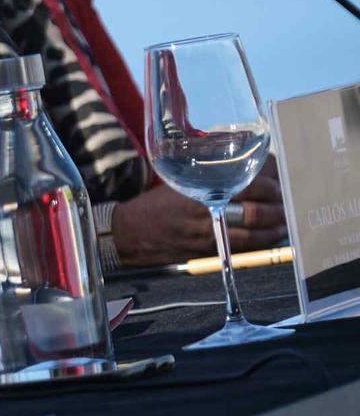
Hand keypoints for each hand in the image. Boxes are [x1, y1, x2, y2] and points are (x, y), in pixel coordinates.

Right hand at [114, 160, 288, 265]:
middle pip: (254, 210)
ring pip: (252, 232)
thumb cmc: (153, 204)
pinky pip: (242, 248)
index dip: (268, 182)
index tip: (278, 178)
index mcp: (198, 188)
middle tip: (288, 199)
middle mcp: (205, 211)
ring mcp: (207, 233)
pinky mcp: (207, 251)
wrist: (128, 233)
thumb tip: (236, 164)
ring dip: (274, 226)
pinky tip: (270, 236)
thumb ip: (205, 174)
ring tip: (285, 220)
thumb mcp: (177, 180)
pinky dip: (261, 242)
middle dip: (277, 205)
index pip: (245, 183)